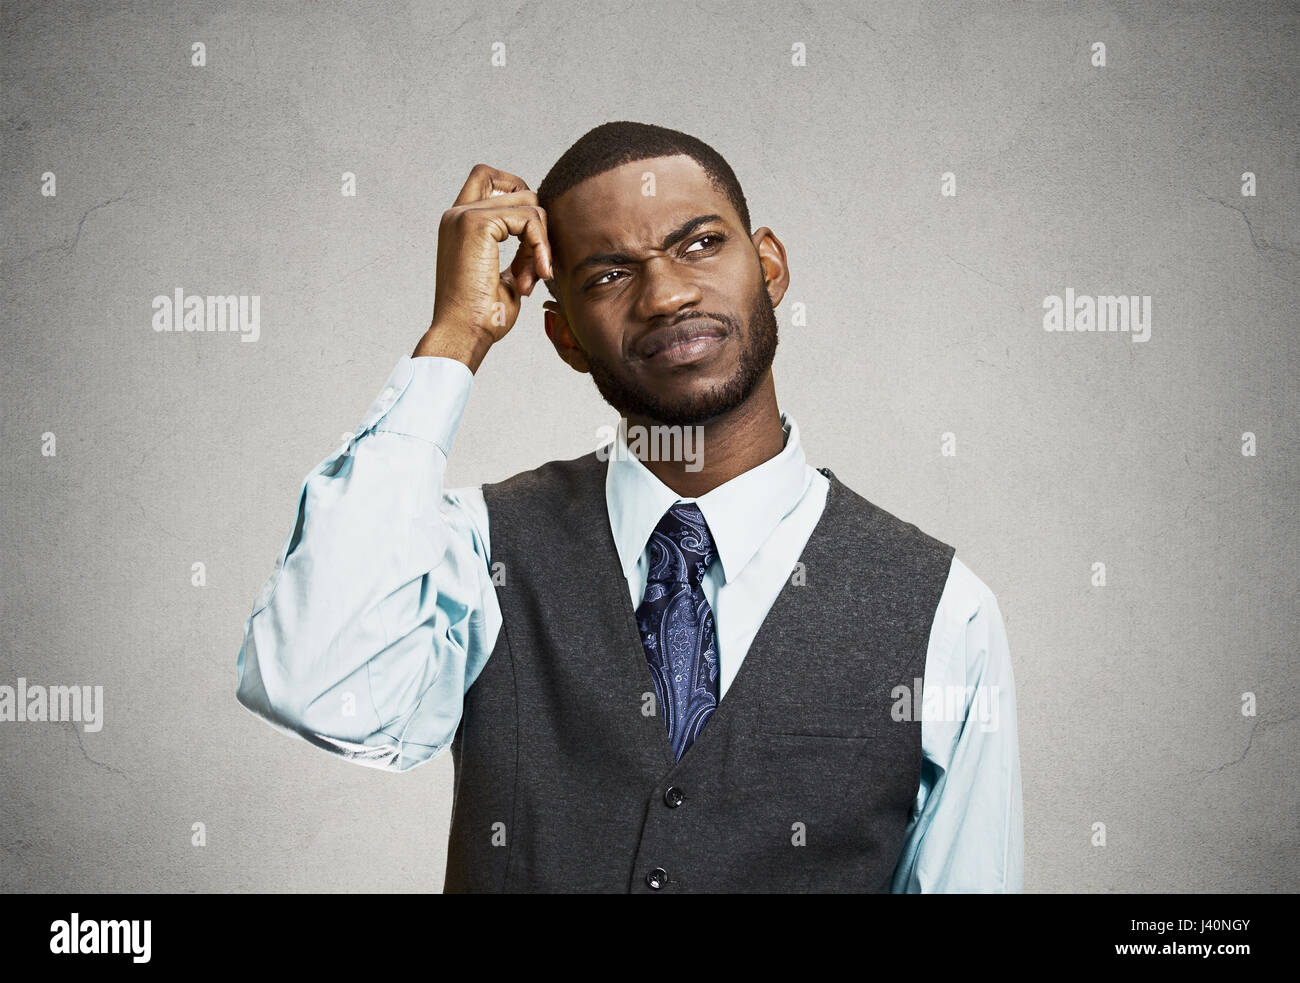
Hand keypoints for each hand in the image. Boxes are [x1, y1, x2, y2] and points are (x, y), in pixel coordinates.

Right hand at [413, 164, 552, 371]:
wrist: (462, 334)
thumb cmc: (482, 316)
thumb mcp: (505, 277)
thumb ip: (519, 250)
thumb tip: (542, 236)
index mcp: (459, 223)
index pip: (489, 178)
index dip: (519, 196)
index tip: (529, 243)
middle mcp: (457, 213)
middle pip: (518, 188)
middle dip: (537, 225)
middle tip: (534, 267)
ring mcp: (465, 216)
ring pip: (529, 203)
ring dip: (541, 242)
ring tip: (530, 279)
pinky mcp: (477, 224)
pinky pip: (530, 219)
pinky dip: (540, 246)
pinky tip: (535, 276)